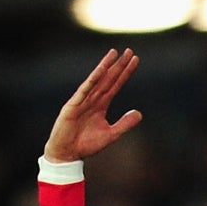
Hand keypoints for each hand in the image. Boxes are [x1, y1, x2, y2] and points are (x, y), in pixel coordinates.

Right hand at [45, 49, 143, 163]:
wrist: (67, 154)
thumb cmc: (86, 145)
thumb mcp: (110, 134)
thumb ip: (124, 124)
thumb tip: (139, 113)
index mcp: (101, 105)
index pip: (116, 85)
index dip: (125, 73)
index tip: (135, 60)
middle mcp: (92, 99)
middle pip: (108, 78)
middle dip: (118, 65)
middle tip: (129, 51)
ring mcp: (82, 100)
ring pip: (96, 80)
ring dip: (105, 66)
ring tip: (114, 53)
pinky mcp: (73, 105)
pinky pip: (84, 90)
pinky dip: (92, 80)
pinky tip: (100, 70)